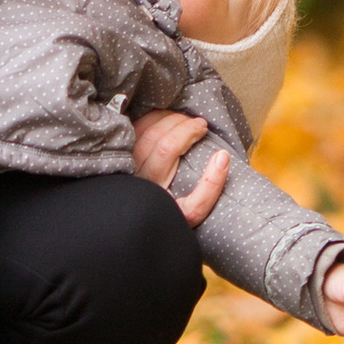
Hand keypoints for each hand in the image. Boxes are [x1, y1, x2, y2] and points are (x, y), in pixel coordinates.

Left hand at [130, 109, 229, 226]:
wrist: (144, 225)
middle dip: (180, 123)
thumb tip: (222, 157)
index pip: (167, 149)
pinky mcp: (121, 159)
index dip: (188, 132)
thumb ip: (210, 188)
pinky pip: (132, 131)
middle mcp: (136, 176)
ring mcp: (126, 167)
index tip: (204, 128)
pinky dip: (149, 119)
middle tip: (198, 123)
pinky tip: (164, 119)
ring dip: (165, 118)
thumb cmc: (172, 215)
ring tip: (184, 119)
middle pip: (155, 137)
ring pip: (142, 130)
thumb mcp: (194, 212)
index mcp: (152, 189)